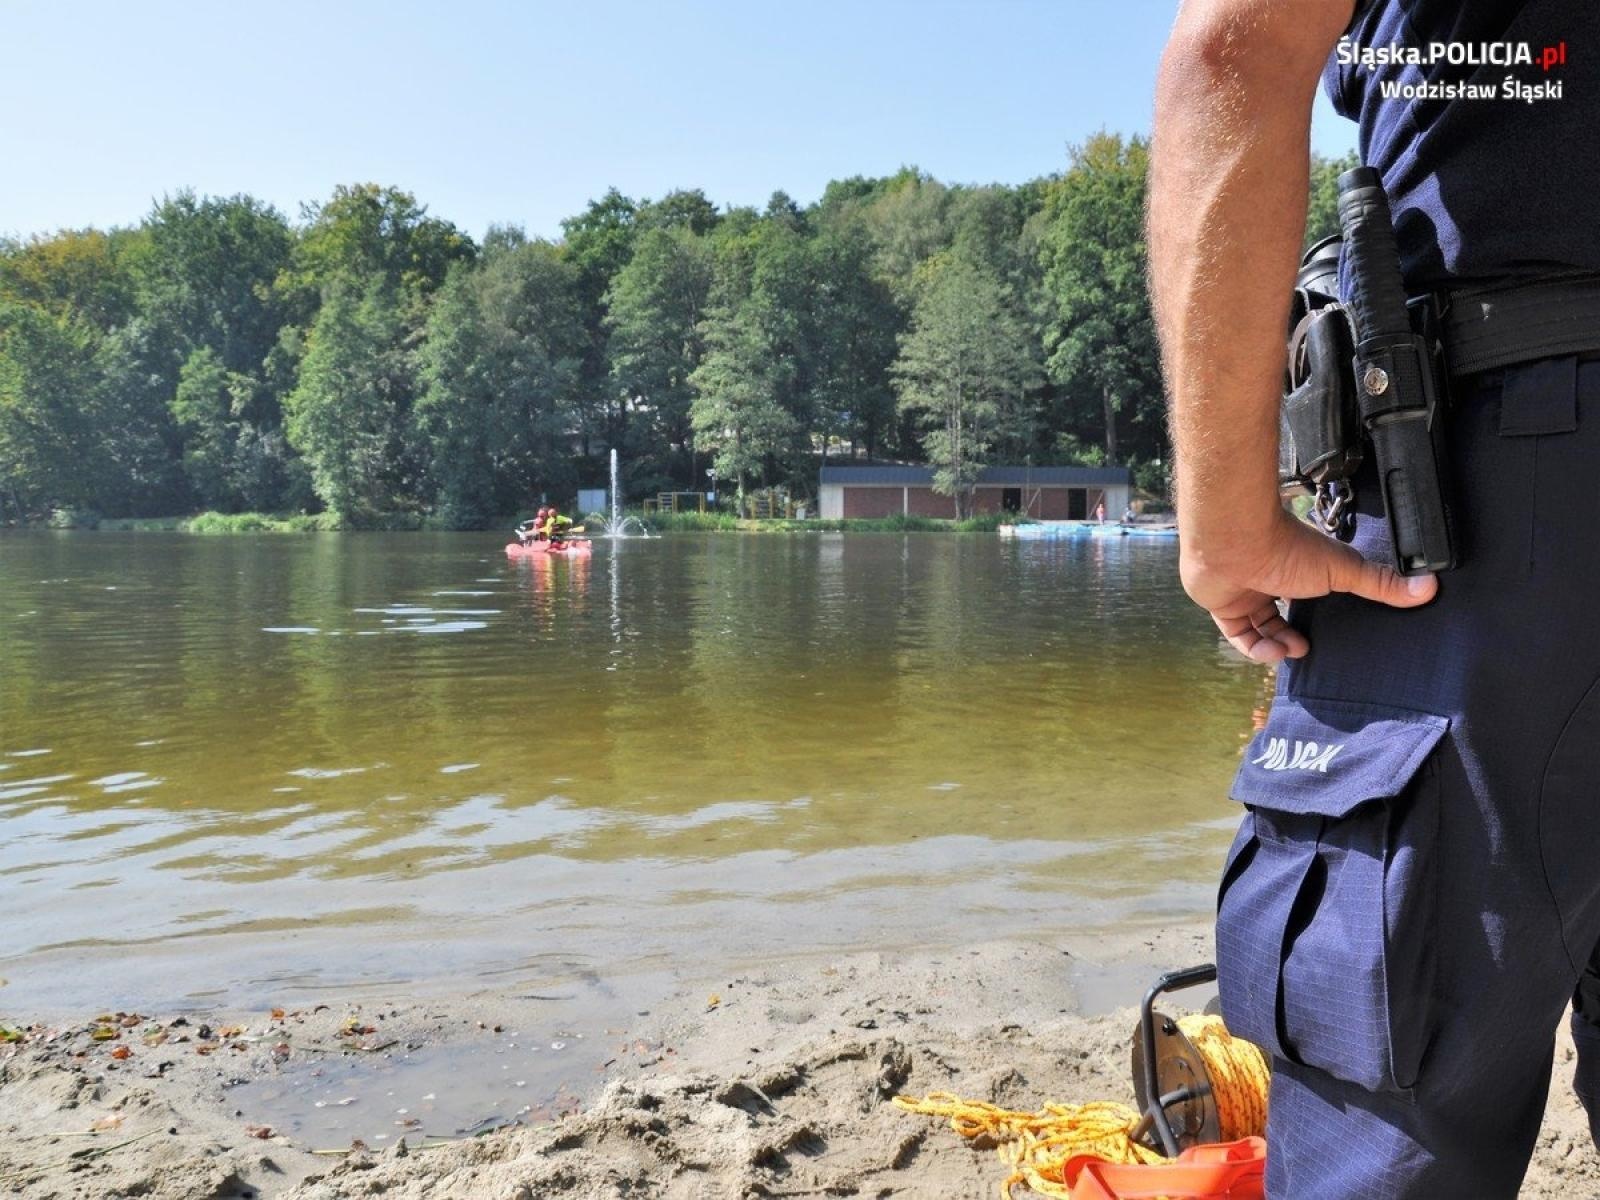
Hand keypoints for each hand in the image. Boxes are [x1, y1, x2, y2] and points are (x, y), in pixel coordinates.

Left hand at [1180, 509, 1438, 662]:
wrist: (1233, 539)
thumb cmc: (1286, 546)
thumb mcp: (1342, 569)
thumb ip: (1381, 583)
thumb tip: (1431, 588)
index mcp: (1297, 566)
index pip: (1308, 593)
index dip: (1317, 614)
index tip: (1331, 632)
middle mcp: (1269, 578)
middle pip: (1280, 614)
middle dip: (1293, 636)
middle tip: (1306, 648)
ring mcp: (1243, 591)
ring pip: (1259, 627)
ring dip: (1277, 645)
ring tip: (1293, 650)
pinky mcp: (1222, 604)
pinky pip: (1238, 634)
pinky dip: (1255, 649)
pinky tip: (1272, 652)